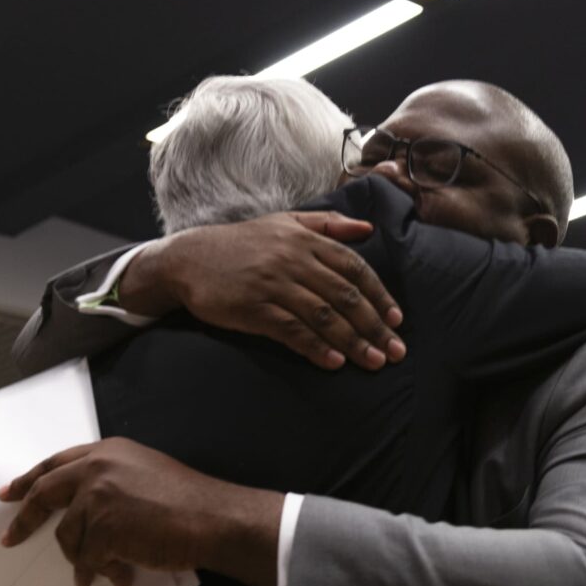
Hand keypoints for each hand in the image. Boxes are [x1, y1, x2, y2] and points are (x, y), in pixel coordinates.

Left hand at [0, 438, 282, 585]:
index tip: (9, 493)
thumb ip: (113, 480)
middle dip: (25, 518)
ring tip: (103, 573)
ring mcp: (98, 496)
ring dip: (84, 559)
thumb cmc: (188, 500)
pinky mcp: (103, 527)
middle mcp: (98, 467)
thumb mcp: (145, 472)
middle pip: (46, 492)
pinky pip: (88, 559)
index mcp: (108, 451)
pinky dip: (102, 572)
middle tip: (10, 537)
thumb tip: (87, 511)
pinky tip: (121, 578)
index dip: (30, 478)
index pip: (57, 463)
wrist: (213, 518)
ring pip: (70, 536)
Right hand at [120, 212, 405, 371]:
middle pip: (344, 295)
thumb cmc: (243, 243)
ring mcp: (273, 284)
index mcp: (305, 240)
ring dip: (352, 341)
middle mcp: (293, 260)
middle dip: (374, 325)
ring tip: (374, 361)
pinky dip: (315, 348)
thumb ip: (329, 224)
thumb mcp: (286, 222)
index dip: (379, 295)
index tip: (396, 320)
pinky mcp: (253, 308)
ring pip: (322, 315)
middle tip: (395, 350)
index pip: (354, 268)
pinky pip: (291, 330)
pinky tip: (334, 363)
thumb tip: (369, 229)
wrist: (188, 258)